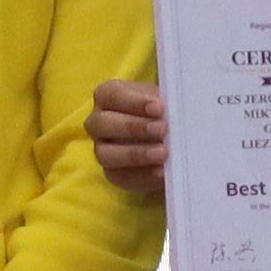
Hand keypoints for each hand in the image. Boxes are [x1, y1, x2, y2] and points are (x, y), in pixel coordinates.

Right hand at [87, 73, 168, 195]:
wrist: (171, 138)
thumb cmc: (163, 112)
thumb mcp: (165, 101)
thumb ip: (166, 104)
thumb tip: (171, 113)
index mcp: (108, 96)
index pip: (111, 94)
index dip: (134, 102)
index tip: (159, 107)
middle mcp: (98, 122)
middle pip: (102, 123)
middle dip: (133, 127)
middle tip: (162, 129)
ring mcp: (102, 149)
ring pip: (105, 154)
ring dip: (135, 154)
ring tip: (163, 154)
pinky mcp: (113, 173)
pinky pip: (121, 176)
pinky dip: (143, 175)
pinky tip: (162, 171)